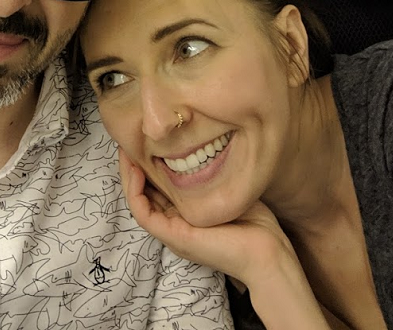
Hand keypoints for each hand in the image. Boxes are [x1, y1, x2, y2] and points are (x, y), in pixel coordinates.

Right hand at [118, 149, 296, 285]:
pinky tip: (136, 169)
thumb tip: (204, 141)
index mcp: (186, 213)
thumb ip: (212, 172)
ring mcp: (171, 230)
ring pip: (137, 201)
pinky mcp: (172, 235)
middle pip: (143, 191)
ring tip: (125, 151)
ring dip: (128, 175)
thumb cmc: (255, 223)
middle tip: (128, 139)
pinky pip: (142, 212)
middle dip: (132, 165)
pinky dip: (134, 190)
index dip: (147, 163)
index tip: (145, 139)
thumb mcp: (228, 189)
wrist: (266, 252)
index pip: (157, 186)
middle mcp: (174, 222)